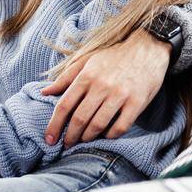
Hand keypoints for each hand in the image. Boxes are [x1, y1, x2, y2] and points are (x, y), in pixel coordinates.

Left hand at [41, 29, 170, 146]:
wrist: (147, 48)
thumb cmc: (114, 56)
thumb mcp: (88, 61)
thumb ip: (66, 77)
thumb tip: (44, 92)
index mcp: (87, 75)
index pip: (64, 105)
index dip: (54, 125)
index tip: (49, 139)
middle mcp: (102, 85)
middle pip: (80, 118)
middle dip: (70, 136)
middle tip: (67, 144)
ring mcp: (120, 94)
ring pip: (98, 124)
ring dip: (88, 137)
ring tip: (84, 140)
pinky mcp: (136, 102)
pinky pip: (120, 127)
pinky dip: (110, 135)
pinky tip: (106, 135)